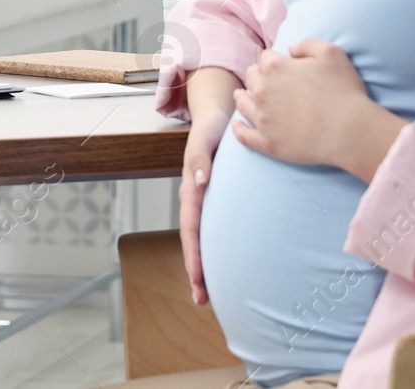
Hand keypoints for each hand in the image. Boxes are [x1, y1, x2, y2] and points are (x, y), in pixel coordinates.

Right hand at [179, 115, 225, 305]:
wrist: (217, 114)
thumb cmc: (211, 126)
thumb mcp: (204, 138)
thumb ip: (200, 157)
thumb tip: (200, 181)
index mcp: (190, 187)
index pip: (190, 228)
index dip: (193, 254)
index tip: (198, 278)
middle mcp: (194, 197)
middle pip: (192, 240)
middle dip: (196, 271)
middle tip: (202, 300)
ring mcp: (203, 200)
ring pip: (199, 237)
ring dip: (202, 264)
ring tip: (208, 293)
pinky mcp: (213, 199)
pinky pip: (211, 228)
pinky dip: (214, 249)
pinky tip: (224, 263)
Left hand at [231, 39, 404, 179]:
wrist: (349, 131)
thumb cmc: (344, 91)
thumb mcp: (332, 53)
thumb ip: (307, 44)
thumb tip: (289, 49)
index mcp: (275, 67)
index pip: (266, 58)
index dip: (273, 60)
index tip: (278, 65)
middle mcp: (262, 91)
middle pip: (251, 78)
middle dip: (256, 76)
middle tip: (259, 80)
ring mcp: (262, 118)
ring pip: (242, 104)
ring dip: (241, 97)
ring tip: (240, 96)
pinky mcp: (267, 142)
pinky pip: (243, 135)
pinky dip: (237, 129)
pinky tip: (236, 125)